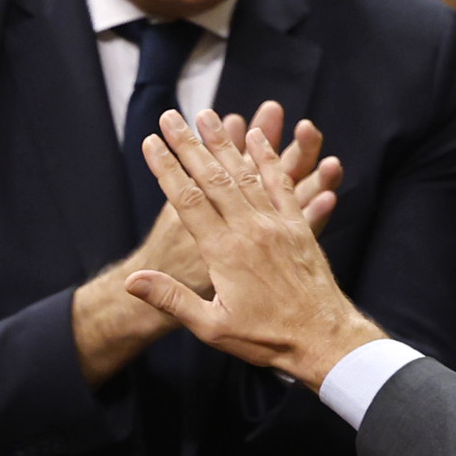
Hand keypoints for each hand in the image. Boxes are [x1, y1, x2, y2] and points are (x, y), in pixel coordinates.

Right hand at [122, 110, 386, 389]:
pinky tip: (257, 137)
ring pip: (245, 173)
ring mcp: (276, 224)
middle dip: (189, 144)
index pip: (187, 199)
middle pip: (213, 177)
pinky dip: (267, 158)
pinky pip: (281, 184)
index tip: (151, 142)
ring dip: (224, 142)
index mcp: (224, 252)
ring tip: (207, 116)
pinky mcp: (298, 227)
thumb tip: (132, 282)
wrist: (323, 339)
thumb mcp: (211, 327)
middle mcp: (250, 230)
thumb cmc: (265, 338)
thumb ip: (171, 300)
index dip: (166, 168)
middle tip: (171, 116)